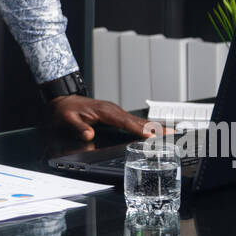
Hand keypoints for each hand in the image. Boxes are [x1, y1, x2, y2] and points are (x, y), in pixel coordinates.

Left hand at [50, 95, 169, 141]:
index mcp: (104, 111)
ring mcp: (115, 111)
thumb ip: (79, 127)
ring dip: (154, 126)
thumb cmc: (67, 109)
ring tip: (170, 132)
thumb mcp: (68, 118)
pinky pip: (133, 120)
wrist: (64, 100)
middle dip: (154, 128)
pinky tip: (154, 130)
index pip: (124, 122)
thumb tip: (89, 135)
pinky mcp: (115, 114)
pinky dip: (145, 125)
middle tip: (171, 134)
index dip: (138, 129)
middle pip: (137, 121)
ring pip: (137, 120)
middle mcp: (113, 109)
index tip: (151, 135)